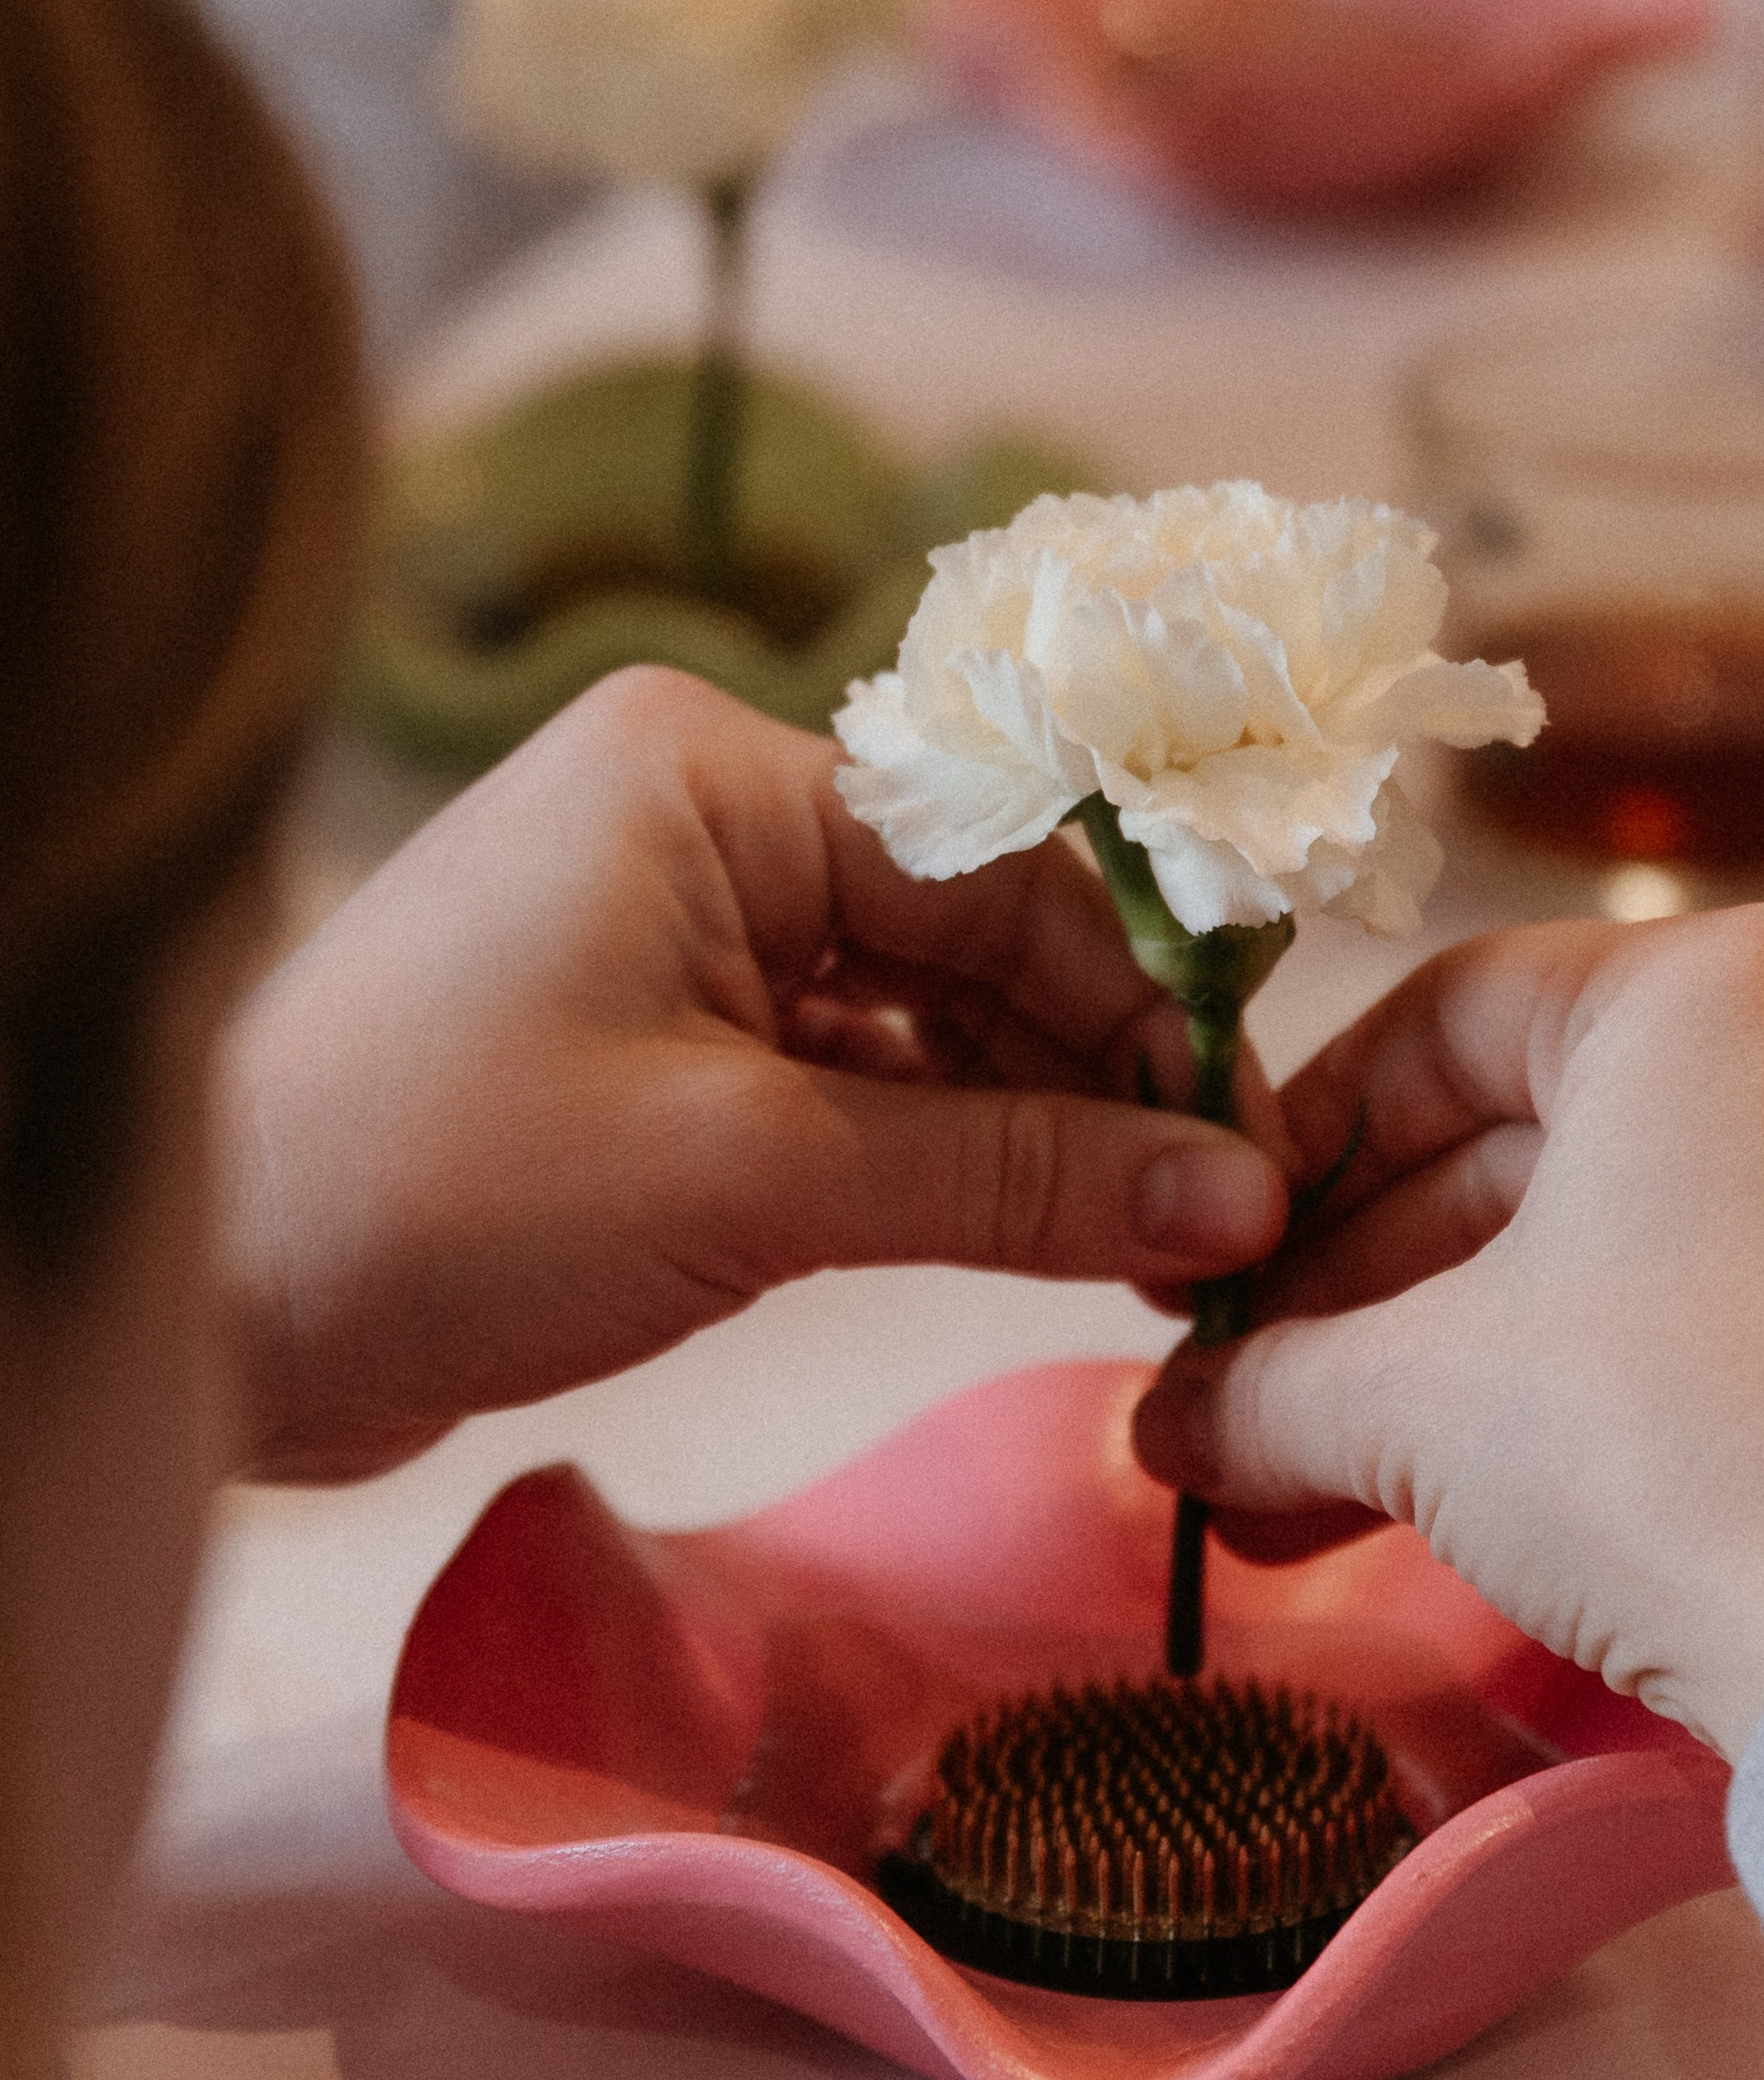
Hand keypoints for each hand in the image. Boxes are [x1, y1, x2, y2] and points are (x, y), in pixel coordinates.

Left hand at [226, 668, 1289, 1481]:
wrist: (205, 1308)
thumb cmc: (438, 1196)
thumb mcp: (753, 1178)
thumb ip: (1007, 1176)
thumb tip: (1229, 1195)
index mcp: (711, 771)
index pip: (997, 863)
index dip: (1137, 1005)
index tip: (1243, 1139)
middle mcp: (698, 816)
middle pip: (966, 932)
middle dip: (1089, 1075)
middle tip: (1212, 1221)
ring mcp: (670, 927)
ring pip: (913, 1013)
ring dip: (1019, 1126)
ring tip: (1140, 1251)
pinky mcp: (652, 1038)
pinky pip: (839, 1074)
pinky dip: (927, 1154)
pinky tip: (1020, 1234)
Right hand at [1133, 909, 1763, 1757]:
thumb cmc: (1666, 1454)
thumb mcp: (1411, 1397)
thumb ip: (1262, 1383)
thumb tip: (1167, 1425)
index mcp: (1705, 986)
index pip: (1440, 1018)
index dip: (1299, 1138)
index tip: (1217, 1243)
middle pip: (1516, 1143)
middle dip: (1352, 1294)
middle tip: (1235, 1396)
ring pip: (1598, 1245)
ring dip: (1432, 1367)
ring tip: (1296, 1489)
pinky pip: (1696, 1310)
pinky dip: (1562, 1389)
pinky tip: (1431, 1505)